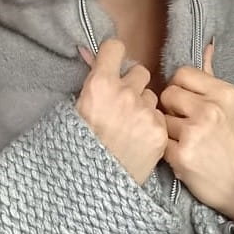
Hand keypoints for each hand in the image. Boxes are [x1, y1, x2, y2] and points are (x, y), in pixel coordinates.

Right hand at [75, 38, 167, 186]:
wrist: (94, 185)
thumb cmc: (78, 148)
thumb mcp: (75, 110)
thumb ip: (91, 84)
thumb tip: (93, 58)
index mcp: (99, 84)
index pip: (115, 48)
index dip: (115, 55)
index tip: (114, 62)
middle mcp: (125, 93)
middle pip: (140, 72)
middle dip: (133, 85)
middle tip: (123, 105)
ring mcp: (144, 113)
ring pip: (152, 97)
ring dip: (144, 107)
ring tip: (130, 128)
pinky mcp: (159, 131)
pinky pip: (159, 118)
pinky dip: (151, 127)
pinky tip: (138, 141)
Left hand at [158, 41, 233, 223]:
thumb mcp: (230, 107)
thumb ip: (211, 77)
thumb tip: (205, 46)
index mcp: (224, 93)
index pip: (181, 74)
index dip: (179, 89)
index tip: (187, 105)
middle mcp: (211, 110)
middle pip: (167, 94)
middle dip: (170, 109)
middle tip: (183, 125)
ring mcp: (195, 133)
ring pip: (159, 118)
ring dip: (165, 131)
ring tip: (183, 142)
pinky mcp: (181, 156)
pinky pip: (158, 142)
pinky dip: (164, 150)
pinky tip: (180, 156)